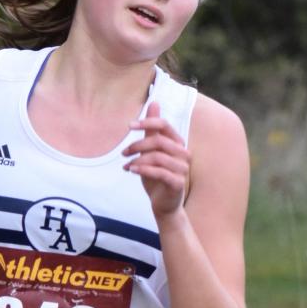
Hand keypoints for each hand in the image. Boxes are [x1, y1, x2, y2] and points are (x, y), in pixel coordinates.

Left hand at [122, 100, 190, 218]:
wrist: (164, 205)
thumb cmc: (157, 176)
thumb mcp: (151, 151)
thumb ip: (152, 130)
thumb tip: (154, 102)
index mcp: (178, 143)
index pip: (164, 125)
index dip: (147, 122)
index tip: (129, 126)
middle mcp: (183, 153)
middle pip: (158, 141)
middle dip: (137, 145)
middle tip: (123, 153)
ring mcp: (182, 169)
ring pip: (157, 157)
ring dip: (138, 160)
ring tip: (127, 165)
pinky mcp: (178, 183)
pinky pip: (159, 172)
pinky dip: (143, 170)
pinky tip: (131, 171)